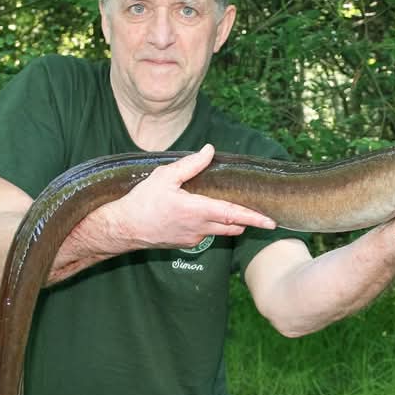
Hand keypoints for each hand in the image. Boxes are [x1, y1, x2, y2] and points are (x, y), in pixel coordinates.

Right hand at [100, 144, 276, 250]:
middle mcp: (199, 228)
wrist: (123, 229)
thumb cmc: (142, 202)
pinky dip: (213, 225)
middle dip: (247, 220)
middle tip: (259, 211)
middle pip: (233, 226)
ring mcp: (193, 238)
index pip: (233, 215)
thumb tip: (210, 150)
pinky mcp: (185, 243)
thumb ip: (190, 165)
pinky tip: (205, 213)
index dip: (254, 218)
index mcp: (197, 211)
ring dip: (230, 222)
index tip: (270, 222)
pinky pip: (207, 234)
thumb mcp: (164, 177)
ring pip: (221, 232)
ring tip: (235, 208)